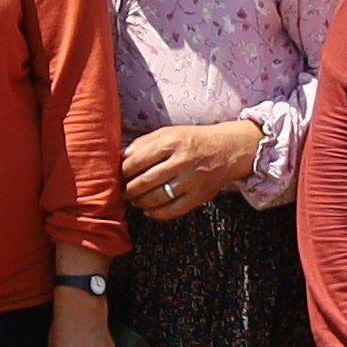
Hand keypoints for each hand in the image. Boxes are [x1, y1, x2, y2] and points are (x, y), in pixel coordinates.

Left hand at [115, 117, 260, 222]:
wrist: (227, 149)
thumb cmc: (192, 140)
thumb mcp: (168, 133)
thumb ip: (143, 143)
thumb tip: (120, 158)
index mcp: (170, 142)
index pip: (137, 161)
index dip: (123, 172)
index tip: (119, 175)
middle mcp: (181, 161)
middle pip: (144, 182)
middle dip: (129, 189)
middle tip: (124, 191)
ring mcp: (191, 180)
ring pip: (157, 198)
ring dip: (140, 202)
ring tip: (135, 200)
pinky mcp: (200, 196)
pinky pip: (173, 210)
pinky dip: (157, 213)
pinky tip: (149, 210)